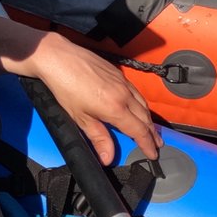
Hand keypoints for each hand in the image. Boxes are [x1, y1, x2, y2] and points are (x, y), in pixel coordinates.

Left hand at [25, 35, 159, 162]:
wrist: (59, 58)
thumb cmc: (65, 88)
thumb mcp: (80, 118)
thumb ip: (98, 138)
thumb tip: (108, 158)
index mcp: (115, 108)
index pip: (139, 131)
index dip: (148, 145)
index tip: (153, 154)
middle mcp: (124, 95)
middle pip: (145, 118)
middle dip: (152, 133)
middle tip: (157, 144)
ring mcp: (122, 82)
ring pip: (143, 104)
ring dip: (148, 119)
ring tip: (150, 129)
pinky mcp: (118, 73)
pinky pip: (136, 92)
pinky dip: (141, 104)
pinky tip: (138, 107)